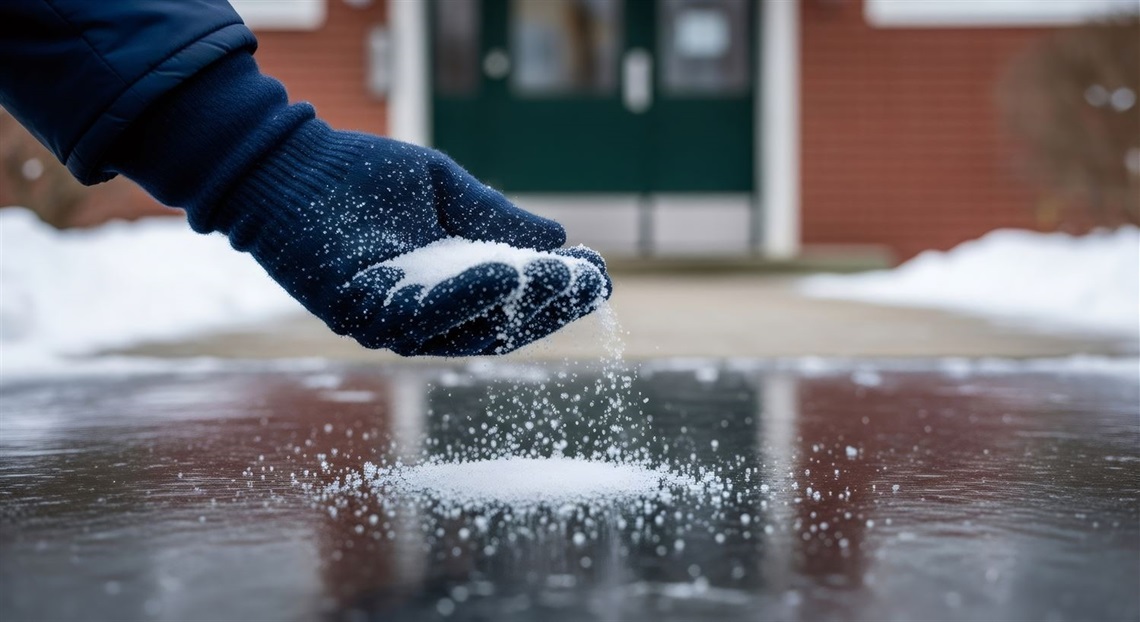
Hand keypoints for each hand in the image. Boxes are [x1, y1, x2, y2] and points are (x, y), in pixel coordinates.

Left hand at [219, 120, 611, 355]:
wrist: (289, 163)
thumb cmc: (363, 176)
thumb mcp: (445, 192)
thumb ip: (494, 219)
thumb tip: (557, 241)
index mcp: (449, 286)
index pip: (512, 303)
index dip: (556, 295)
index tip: (596, 274)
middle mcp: (425, 314)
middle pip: (498, 326)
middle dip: (546, 305)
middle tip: (586, 280)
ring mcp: (391, 319)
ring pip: (463, 329)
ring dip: (513, 303)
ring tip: (553, 276)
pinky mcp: (357, 312)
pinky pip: (418, 318)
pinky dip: (462, 297)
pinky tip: (500, 271)